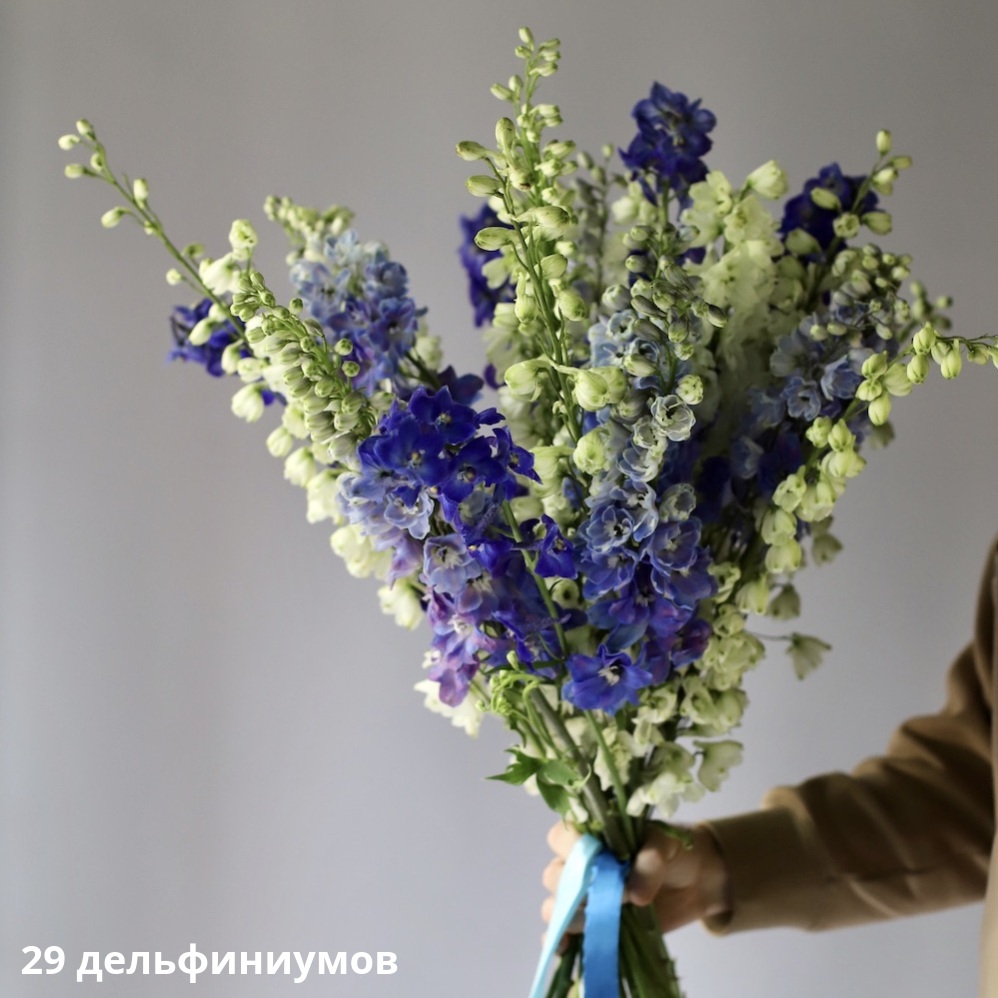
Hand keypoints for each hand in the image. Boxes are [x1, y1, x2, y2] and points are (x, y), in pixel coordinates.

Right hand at [541, 821, 731, 935]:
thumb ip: (650, 858)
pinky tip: (568, 948)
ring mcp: (586, 896)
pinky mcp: (595, 923)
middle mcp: (580, 863)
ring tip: (598, 920)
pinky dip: (562, 940)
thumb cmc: (674, 850)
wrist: (694, 880)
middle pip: (554, 876)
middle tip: (610, 896)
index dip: (570, 850)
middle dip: (575, 890)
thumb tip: (634, 893)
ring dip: (572, 916)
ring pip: (557, 905)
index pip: (560, 838)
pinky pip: (566, 933)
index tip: (596, 862)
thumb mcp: (667, 843)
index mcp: (590, 834)